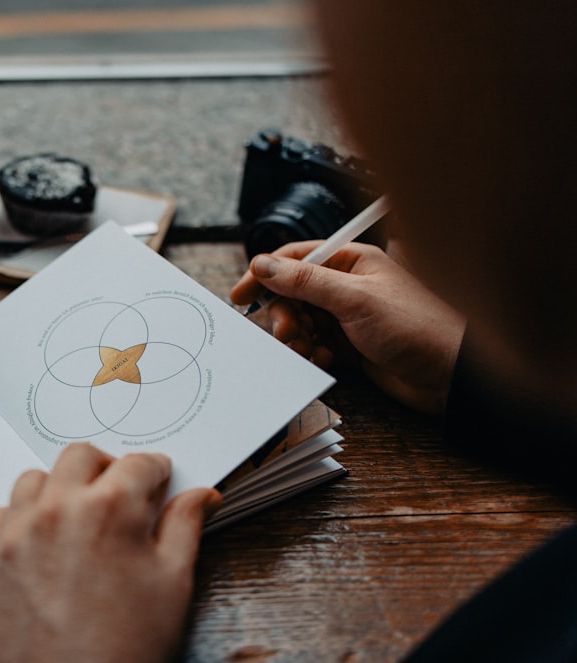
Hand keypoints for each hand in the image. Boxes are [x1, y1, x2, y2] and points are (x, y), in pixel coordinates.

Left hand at [0, 442, 221, 662]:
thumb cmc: (127, 648)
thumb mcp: (173, 585)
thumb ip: (185, 527)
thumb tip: (202, 495)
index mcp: (110, 509)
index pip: (137, 463)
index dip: (155, 470)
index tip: (159, 479)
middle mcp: (59, 510)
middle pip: (81, 456)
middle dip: (107, 467)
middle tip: (123, 493)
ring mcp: (20, 532)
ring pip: (36, 478)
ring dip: (61, 486)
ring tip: (81, 515)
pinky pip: (3, 514)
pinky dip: (24, 516)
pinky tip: (45, 539)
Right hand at [230, 241, 465, 414]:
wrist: (450, 374)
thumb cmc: (416, 326)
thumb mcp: (355, 299)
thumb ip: (306, 282)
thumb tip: (264, 264)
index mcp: (351, 262)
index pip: (295, 259)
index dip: (265, 275)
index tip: (242, 295)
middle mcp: (348, 286)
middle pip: (293, 293)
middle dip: (284, 314)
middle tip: (285, 332)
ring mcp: (348, 316)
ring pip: (301, 321)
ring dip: (296, 336)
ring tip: (307, 349)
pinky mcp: (351, 344)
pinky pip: (314, 344)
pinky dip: (311, 352)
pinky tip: (324, 359)